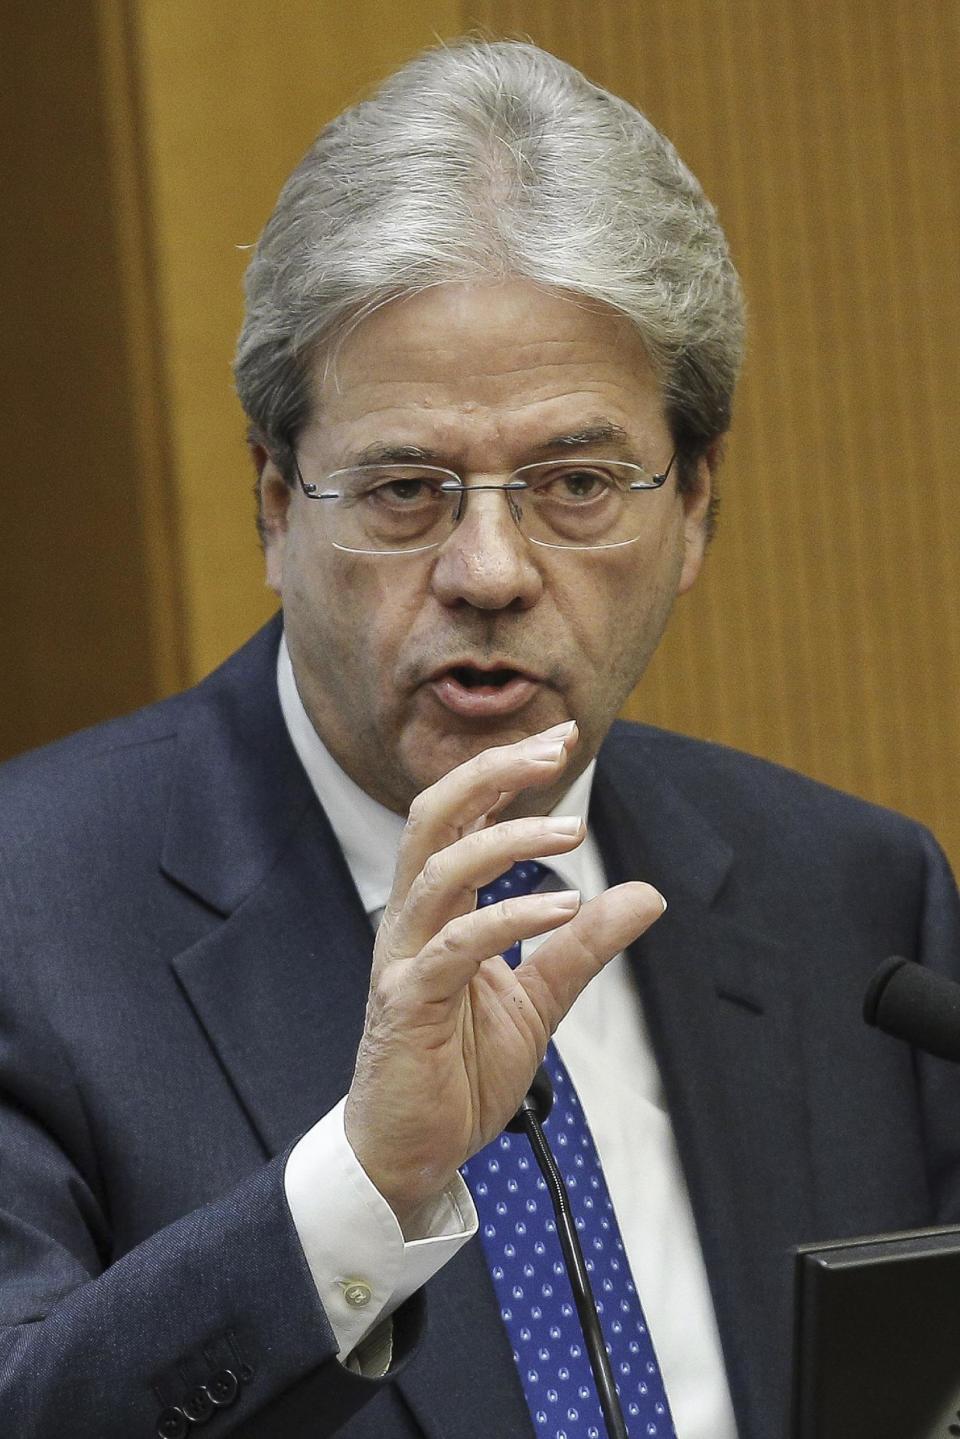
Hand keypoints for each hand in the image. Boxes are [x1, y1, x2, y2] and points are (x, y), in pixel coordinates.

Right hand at [343, 721, 665, 1224]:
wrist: (412, 1151)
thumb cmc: (458, 1069)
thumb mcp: (539, 998)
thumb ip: (584, 945)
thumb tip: (647, 894)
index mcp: (439, 911)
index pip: (461, 817)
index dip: (505, 772)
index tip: (561, 739)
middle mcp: (414, 921)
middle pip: (434, 817)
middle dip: (492, 773)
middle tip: (555, 748)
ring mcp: (406, 960)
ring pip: (441, 869)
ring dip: (508, 839)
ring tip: (572, 831)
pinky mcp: (408, 1005)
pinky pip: (456, 947)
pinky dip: (510, 916)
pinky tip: (564, 906)